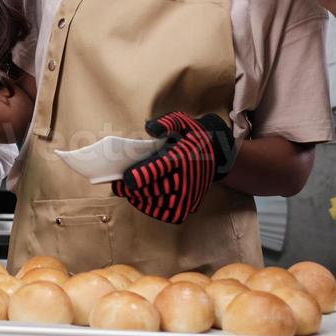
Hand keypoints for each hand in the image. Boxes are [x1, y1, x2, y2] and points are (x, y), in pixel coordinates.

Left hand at [111, 112, 237, 224]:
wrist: (217, 151)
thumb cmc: (191, 135)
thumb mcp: (181, 121)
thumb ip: (165, 123)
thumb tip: (150, 129)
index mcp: (183, 156)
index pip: (159, 168)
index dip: (140, 176)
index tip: (125, 179)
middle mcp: (188, 177)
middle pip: (155, 189)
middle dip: (133, 190)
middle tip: (118, 186)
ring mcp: (191, 193)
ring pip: (160, 204)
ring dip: (141, 200)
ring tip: (128, 193)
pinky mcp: (191, 203)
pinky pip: (170, 214)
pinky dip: (154, 210)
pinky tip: (144, 201)